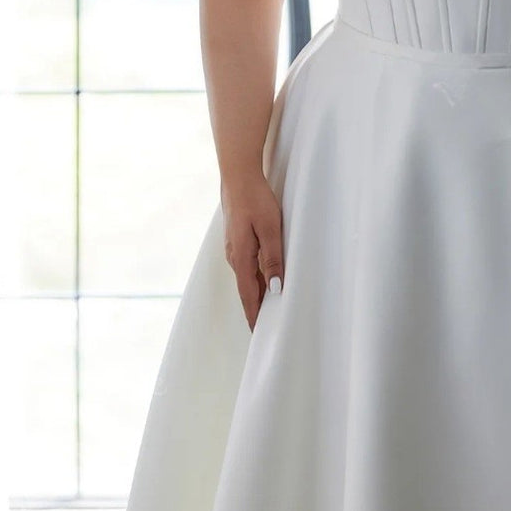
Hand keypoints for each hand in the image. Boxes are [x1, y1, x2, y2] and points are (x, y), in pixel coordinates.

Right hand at [221, 174, 284, 330]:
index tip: (259, 334)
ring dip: (256, 293)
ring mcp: (234, 248)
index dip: (254, 315)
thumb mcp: (270, 228)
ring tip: (268, 310)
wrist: (238, 176)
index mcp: (241, 257)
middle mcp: (234, 256)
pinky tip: (265, 279)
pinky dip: (255, 277)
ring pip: (247, 277)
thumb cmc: (255, 200)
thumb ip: (273, 258)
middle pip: (246, 289)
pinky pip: (247, 265)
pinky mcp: (237, 239)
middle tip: (266, 328)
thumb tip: (275, 287)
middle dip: (255, 309)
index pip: (248, 295)